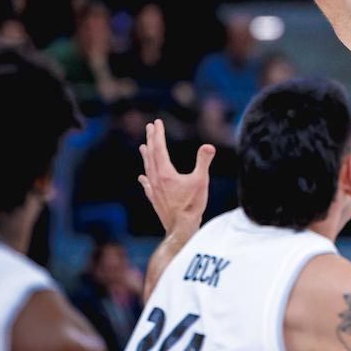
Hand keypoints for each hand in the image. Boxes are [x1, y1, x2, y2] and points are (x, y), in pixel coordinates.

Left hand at [137, 118, 215, 238]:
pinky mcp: (155, 200)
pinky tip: (142, 177)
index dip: (158, 134)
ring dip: (146, 156)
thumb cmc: (192, 205)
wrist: (181, 228)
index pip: (160, 148)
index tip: (157, 122)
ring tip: (143, 146)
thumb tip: (209, 146)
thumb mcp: (201, 181)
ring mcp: (154, 190)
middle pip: (151, 155)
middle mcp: (156, 179)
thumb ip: (203, 162)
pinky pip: (147, 185)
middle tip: (150, 127)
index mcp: (166, 173)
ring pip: (148, 168)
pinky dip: (144, 178)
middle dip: (151, 140)